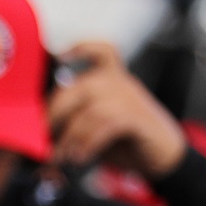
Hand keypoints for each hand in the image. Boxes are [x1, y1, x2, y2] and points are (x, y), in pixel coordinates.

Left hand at [46, 41, 185, 179]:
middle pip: (80, 87)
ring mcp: (131, 98)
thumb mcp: (98, 126)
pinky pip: (106, 124)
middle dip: (55, 114)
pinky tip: (80, 157)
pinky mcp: (138, 118)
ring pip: (90, 111)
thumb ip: (76, 120)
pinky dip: (88, 143)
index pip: (102, 51)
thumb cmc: (127, 140)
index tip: (61, 54)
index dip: (82, 47)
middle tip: (42, 137)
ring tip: (61, 156)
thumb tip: (44, 132)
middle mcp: (121, 83)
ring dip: (70, 138)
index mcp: (112, 78)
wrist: (164, 157)